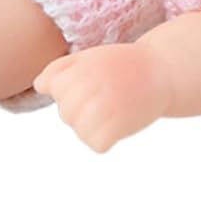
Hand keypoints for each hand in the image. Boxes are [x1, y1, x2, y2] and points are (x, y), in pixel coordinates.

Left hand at [33, 44, 172, 152]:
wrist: (162, 69)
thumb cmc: (122, 64)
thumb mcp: (88, 56)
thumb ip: (60, 69)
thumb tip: (39, 85)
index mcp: (78, 66)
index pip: (52, 87)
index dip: (69, 86)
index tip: (92, 80)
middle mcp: (86, 85)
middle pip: (65, 112)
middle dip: (81, 108)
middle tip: (107, 95)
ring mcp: (100, 106)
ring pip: (79, 130)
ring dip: (93, 125)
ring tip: (113, 108)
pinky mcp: (115, 127)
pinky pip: (96, 143)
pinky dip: (106, 139)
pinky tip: (118, 123)